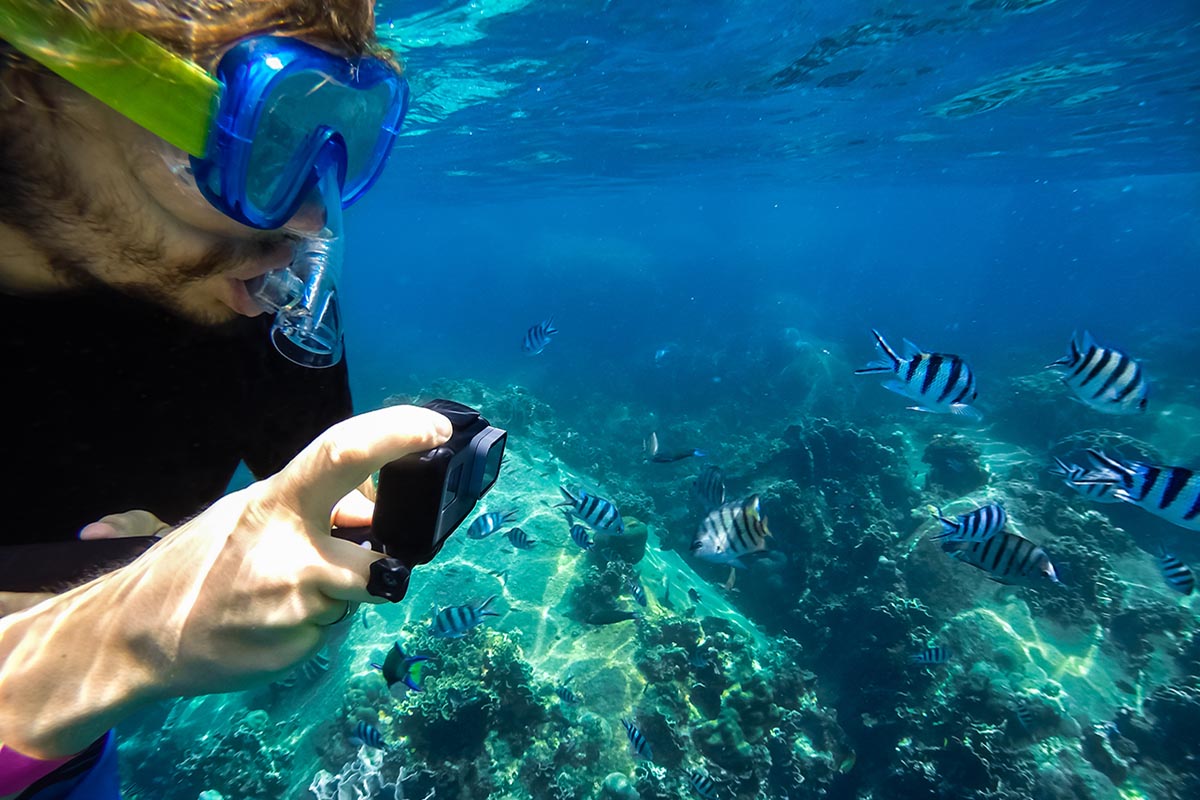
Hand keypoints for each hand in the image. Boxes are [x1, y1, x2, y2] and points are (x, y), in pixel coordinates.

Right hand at [0, 404, 450, 757]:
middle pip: (373, 541)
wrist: (137, 636)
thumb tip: (375, 509)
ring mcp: (294, 604)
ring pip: (360, 590)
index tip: (434, 427)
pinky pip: (335, 624)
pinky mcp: (295, 646)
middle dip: (399, 544)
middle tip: (409, 553)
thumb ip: (317, 508)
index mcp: (276, 501)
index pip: (342, 453)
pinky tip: (276, 618)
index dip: (395, 434)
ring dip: (347, 587)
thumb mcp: (254, 515)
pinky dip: (321, 617)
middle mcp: (289, 551)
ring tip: (294, 588)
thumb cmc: (204, 564)